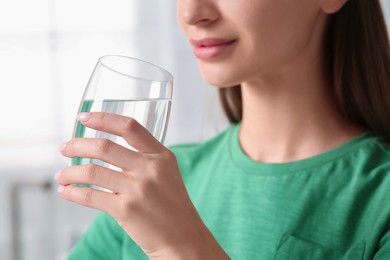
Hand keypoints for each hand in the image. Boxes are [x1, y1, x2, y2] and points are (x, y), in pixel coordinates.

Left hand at [56, 112, 227, 258]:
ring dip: (70, 172)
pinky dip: (73, 192)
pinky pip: (90, 196)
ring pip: (92, 171)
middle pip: (104, 146)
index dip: (103, 119)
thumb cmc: (173, 207)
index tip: (84, 117)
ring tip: (62, 175)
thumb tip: (106, 150)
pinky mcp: (126, 210)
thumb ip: (144, 159)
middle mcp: (150, 168)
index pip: (129, 127)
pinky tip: (67, 191)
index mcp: (161, 156)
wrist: (183, 238)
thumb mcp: (167, 174)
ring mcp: (138, 189)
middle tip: (65, 148)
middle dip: (77, 145)